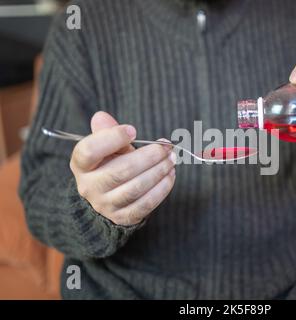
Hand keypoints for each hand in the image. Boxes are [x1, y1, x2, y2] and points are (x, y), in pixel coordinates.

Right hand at [70, 111, 175, 225]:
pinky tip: (170, 175)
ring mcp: (105, 205)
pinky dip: (162, 188)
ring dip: (158, 171)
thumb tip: (102, 117)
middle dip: (149, 157)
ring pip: (135, 188)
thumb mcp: (106, 146)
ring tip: (171, 159)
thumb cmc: (109, 164)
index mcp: (81, 164)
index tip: (133, 130)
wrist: (106, 198)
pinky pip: (145, 204)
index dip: (112, 138)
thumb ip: (106, 131)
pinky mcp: (123, 217)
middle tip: (166, 147)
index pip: (89, 151)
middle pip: (120, 171)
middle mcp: (89, 186)